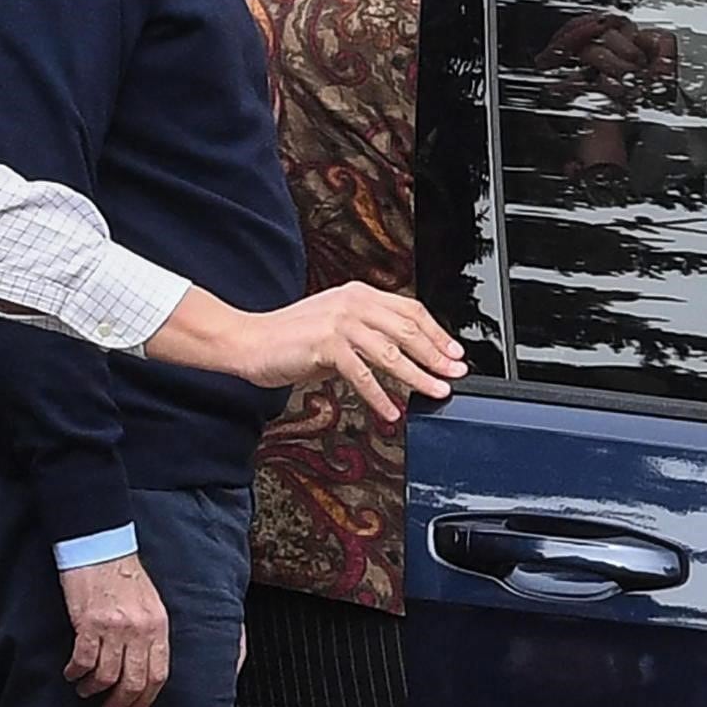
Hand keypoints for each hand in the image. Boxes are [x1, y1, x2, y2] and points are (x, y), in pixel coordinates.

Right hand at [60, 551, 168, 706]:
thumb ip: (150, 634)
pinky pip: (82, 662)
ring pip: (106, 677)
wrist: (102, 546)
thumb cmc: (125, 574)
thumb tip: (144, 668)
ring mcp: (114, 627)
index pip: (158, 672)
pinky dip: (75, 673)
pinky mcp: (89, 623)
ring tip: (87, 689)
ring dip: (93, 689)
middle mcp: (139, 628)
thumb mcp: (150, 603)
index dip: (146, 697)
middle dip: (120, 702)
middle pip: (133, 681)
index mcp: (157, 623)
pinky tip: (72, 673)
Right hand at [235, 282, 465, 419]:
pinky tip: (393, 411)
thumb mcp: (336, 325)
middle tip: (456, 373)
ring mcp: (340, 322)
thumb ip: (365, 332)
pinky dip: (380, 396)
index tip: (454, 352)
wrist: (251, 341)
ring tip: (436, 392)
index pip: (410, 310)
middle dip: (436, 354)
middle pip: (407, 329)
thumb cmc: (292, 337)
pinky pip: (361, 375)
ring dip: (418, 375)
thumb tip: (402, 354)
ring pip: (390, 352)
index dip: (436, 332)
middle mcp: (353, 302)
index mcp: (360, 294)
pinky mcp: (325, 345)